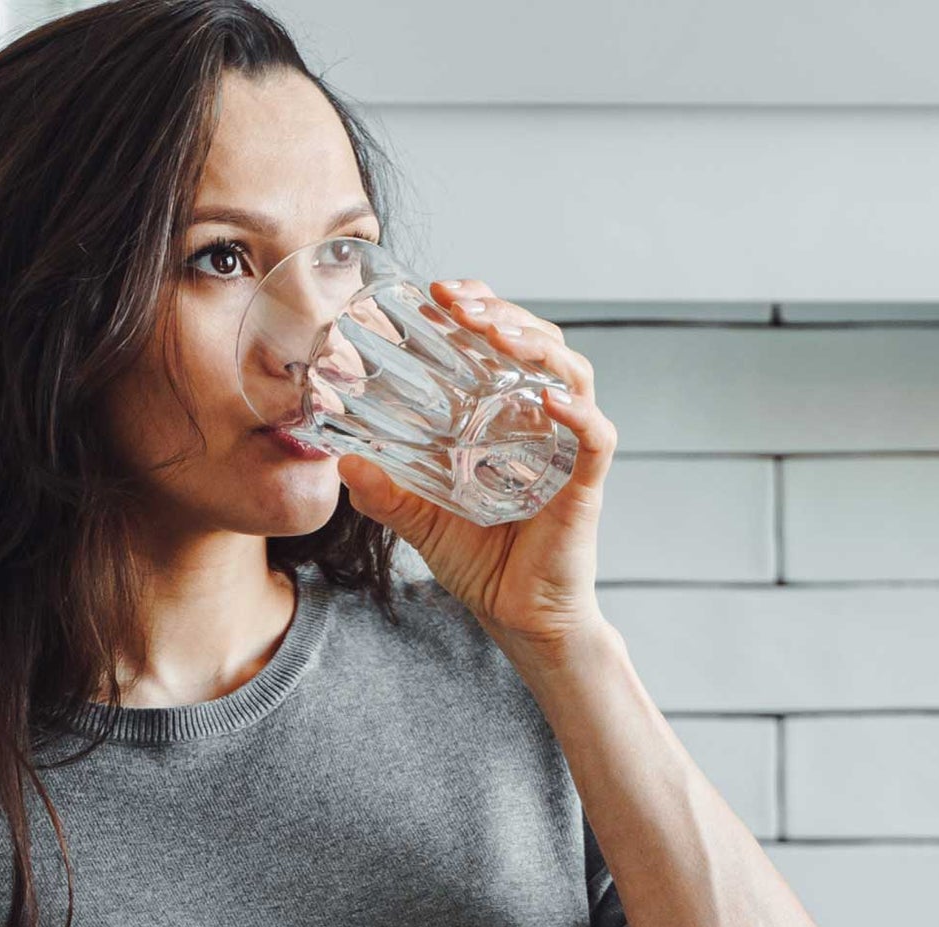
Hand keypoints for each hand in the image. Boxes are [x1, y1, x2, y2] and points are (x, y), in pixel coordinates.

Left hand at [334, 278, 617, 679]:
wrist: (520, 620)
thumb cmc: (484, 567)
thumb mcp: (422, 522)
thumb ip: (385, 492)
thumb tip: (342, 461)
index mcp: (507, 419)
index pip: (502, 344)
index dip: (478, 308)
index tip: (438, 293)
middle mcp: (543, 424)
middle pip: (539, 343)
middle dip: (501, 311)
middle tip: (457, 301)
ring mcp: (568, 451)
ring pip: (572, 374)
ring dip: (537, 343)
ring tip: (498, 331)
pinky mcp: (585, 487)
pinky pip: (595, 438)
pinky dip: (577, 413)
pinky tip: (548, 398)